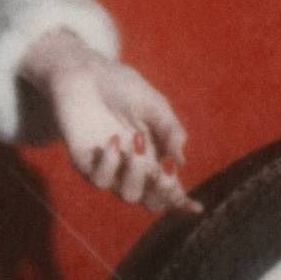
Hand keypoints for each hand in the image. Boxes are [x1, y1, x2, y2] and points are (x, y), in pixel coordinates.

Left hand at [20, 28, 202, 215]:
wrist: (86, 72)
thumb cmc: (123, 86)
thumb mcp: (155, 105)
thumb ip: (170, 131)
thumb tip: (181, 162)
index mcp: (153, 155)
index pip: (168, 186)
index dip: (181, 200)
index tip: (196, 207)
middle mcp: (132, 167)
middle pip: (150, 200)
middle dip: (162, 193)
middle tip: (162, 171)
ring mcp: (108, 167)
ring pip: (127, 195)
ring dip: (136, 175)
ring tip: (135, 145)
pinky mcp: (84, 162)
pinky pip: (98, 180)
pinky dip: (109, 166)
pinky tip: (112, 142)